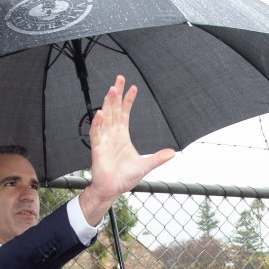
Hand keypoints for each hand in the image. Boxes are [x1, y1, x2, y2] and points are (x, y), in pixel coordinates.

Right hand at [79, 76, 174, 224]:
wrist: (112, 189)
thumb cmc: (125, 177)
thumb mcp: (145, 166)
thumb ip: (157, 158)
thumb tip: (173, 153)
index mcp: (122, 135)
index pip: (125, 113)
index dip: (128, 100)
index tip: (133, 87)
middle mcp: (112, 134)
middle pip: (114, 109)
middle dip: (116, 94)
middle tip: (119, 79)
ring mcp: (104, 140)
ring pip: (105, 117)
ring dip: (107, 103)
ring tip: (111, 90)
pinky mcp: (97, 149)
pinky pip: (96, 133)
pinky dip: (97, 124)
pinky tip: (100, 113)